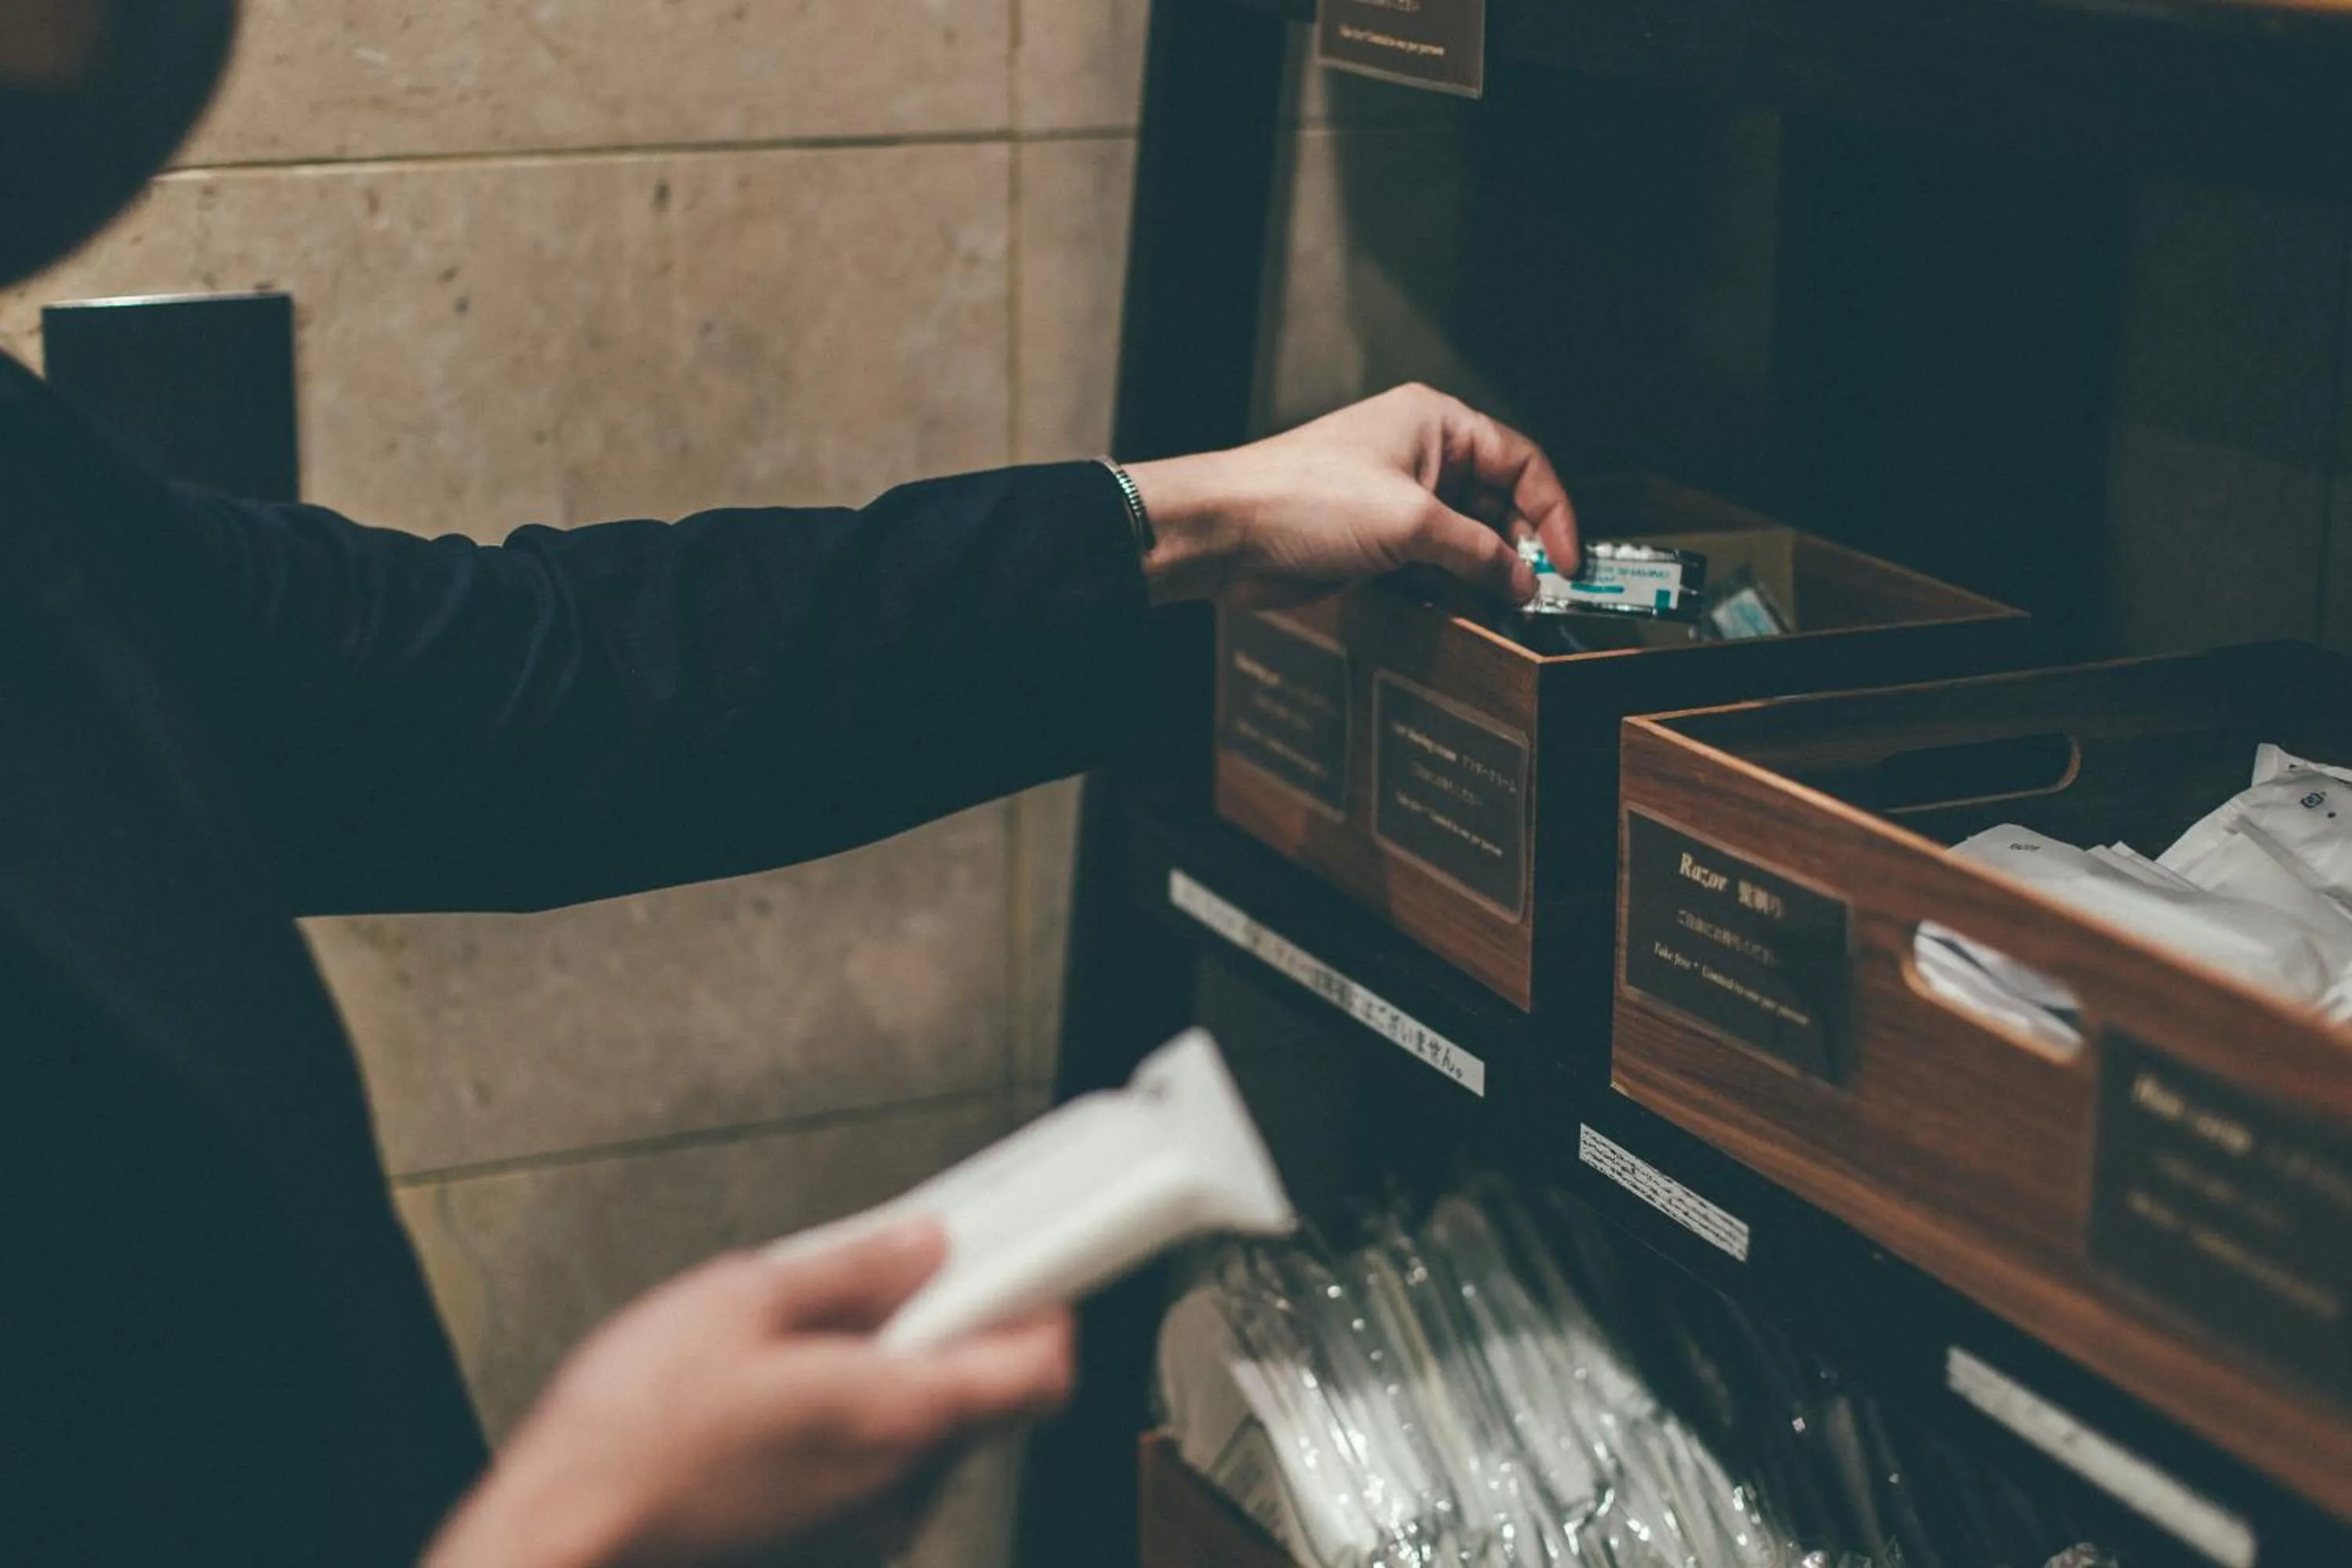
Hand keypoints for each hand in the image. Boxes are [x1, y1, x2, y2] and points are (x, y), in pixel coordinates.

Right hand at [426, 1222, 1074, 1567]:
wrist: (559, 1543)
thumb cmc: (631, 1436)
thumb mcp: (741, 1298)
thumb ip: (853, 1268)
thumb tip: (923, 1243)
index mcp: (898, 1412)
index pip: (1040, 1369)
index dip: (1048, 1308)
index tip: (1034, 1267)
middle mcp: (899, 1485)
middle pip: (980, 1400)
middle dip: (951, 1335)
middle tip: (893, 1287)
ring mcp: (863, 1530)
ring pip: (920, 1441)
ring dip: (891, 1387)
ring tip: (801, 1352)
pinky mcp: (824, 1553)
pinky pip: (870, 1480)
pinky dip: (848, 1435)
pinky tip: (774, 1410)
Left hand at [1126, 383, 1576, 608]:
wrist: (1228, 531)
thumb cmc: (1305, 497)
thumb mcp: (1410, 523)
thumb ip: (1476, 553)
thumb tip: (1522, 581)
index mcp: (1436, 424)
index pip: (1521, 461)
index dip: (1552, 512)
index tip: (1566, 561)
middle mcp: (1421, 455)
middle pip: (1497, 502)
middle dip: (1519, 547)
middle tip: (1539, 593)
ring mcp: (1397, 499)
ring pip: (1465, 537)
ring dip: (1485, 572)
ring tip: (1505, 606)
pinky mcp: (1376, 539)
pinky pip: (1432, 562)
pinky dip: (1450, 585)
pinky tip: (1462, 608)